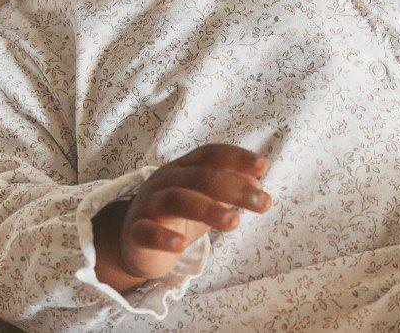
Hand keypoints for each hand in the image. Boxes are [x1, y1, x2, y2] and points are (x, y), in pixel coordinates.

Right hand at [116, 143, 271, 280]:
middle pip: (200, 177)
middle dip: (234, 188)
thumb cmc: (177, 217)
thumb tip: (258, 184)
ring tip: (235, 222)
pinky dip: (163, 237)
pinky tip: (181, 245)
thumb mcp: (207, 201)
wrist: (135, 244)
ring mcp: (149, 205)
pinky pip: (147, 232)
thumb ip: (230, 189)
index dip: (237, 158)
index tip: (264, 167)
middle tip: (264, 203)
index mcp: (183, 168)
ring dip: (208, 209)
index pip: (210, 155)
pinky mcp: (136, 232)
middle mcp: (165, 180)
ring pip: (176, 199)